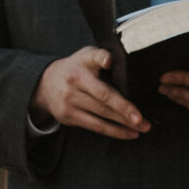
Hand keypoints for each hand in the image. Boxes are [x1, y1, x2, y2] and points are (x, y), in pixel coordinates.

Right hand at [32, 47, 147, 141]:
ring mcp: (69, 101)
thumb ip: (101, 56)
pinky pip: (95, 126)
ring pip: (101, 115)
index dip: (101, 59)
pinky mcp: (68, 116)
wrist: (46, 83)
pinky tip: (129, 133)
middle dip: (124, 109)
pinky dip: (114, 131)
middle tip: (141, 118)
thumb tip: (116, 63)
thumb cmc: (76, 68)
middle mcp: (73, 82)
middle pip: (103, 96)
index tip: (108, 62)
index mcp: (81, 64)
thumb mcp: (86, 55)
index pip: (93, 58)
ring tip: (142, 127)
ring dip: (124, 124)